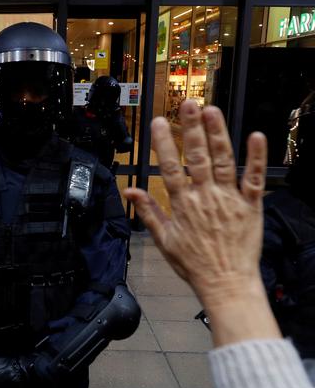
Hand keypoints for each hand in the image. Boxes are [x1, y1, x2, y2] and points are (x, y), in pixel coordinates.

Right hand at [123, 101, 279, 345]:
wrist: (226, 283)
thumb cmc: (194, 264)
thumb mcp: (164, 240)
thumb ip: (148, 212)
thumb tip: (130, 192)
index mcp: (183, 205)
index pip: (170, 168)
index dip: (164, 144)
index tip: (159, 122)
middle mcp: (206, 197)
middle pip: (198, 157)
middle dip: (192, 129)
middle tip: (189, 104)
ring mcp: (230, 200)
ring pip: (224, 161)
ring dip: (219, 135)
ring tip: (213, 111)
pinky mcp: (251, 206)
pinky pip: (255, 178)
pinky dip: (257, 158)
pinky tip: (256, 136)